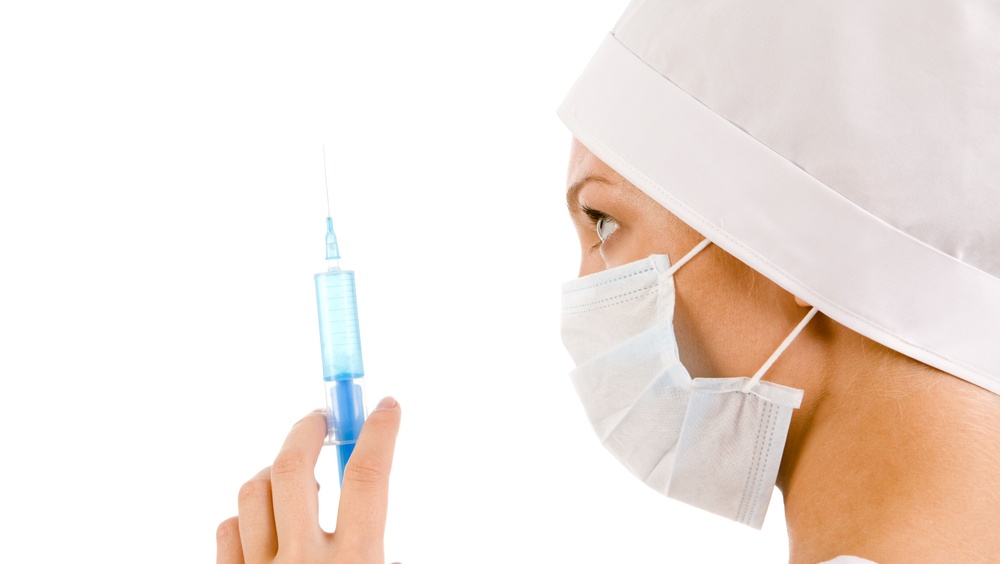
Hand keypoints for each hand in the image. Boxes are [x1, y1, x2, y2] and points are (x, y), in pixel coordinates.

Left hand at [217, 397, 400, 562]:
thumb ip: (379, 557)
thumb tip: (372, 527)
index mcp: (355, 563)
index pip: (366, 477)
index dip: (379, 433)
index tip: (386, 408)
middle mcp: (303, 562)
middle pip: (294, 467)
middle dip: (308, 429)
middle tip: (321, 419)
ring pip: (254, 492)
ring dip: (273, 474)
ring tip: (290, 476)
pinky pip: (228, 530)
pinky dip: (246, 517)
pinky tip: (263, 523)